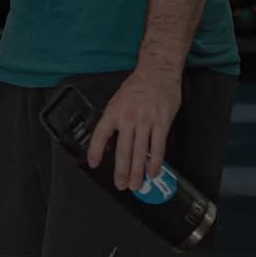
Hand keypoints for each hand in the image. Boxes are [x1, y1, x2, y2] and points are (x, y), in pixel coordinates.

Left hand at [86, 68, 181, 191]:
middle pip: (123, 150)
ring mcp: (146, 122)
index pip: (101, 134)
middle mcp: (128, 118)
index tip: (94, 163)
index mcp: (114, 111)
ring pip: (140, 152)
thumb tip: (110, 137)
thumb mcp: (118, 99)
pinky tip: (153, 172)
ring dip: (137, 172)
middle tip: (120, 184)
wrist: (157, 71)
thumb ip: (115, 118)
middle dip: (121, 171)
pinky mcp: (162, 123)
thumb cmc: (138, 85)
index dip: (96, 150)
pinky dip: (155, 162)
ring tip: (135, 185)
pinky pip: (158, 147)